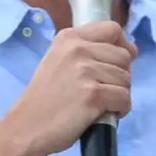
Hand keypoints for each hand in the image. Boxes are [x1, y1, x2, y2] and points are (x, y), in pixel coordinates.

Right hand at [6, 21, 135, 155]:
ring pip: (126, 79)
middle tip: (105, 91)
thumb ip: (84, 51)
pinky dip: (120, 109)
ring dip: (120, 94)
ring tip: (101, 104)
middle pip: (124, 56)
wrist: (27, 126)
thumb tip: (128, 51)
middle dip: (121, 76)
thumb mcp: (58, 60)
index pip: (112, 29)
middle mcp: (78, 49)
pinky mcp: (93, 94)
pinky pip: (124, 98)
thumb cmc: (44, 98)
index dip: (123, 45)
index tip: (118, 63)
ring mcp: (86, 71)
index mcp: (69, 37)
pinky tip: (105, 113)